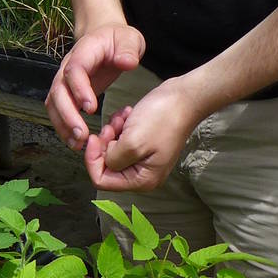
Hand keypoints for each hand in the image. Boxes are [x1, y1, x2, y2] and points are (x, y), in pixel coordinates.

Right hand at [46, 24, 145, 151]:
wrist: (105, 36)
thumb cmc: (118, 39)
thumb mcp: (129, 39)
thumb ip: (128, 50)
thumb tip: (126, 62)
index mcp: (84, 51)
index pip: (74, 69)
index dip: (79, 89)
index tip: (91, 109)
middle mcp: (68, 65)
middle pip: (58, 90)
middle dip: (67, 115)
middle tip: (82, 135)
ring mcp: (65, 79)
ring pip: (53, 103)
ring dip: (62, 124)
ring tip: (77, 144)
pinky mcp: (67, 92)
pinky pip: (58, 110)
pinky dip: (63, 126)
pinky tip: (75, 142)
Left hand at [83, 77, 197, 190]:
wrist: (185, 97)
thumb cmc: (162, 118)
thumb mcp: (132, 142)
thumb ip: (113, 159)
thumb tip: (105, 161)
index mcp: (141, 180)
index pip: (102, 180)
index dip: (92, 159)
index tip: (93, 138)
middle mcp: (141, 174)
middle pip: (106, 165)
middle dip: (104, 143)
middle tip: (113, 126)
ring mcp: (143, 158)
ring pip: (111, 150)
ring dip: (112, 132)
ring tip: (124, 118)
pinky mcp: (143, 143)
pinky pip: (121, 139)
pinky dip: (120, 126)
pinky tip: (128, 115)